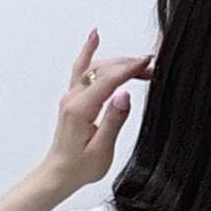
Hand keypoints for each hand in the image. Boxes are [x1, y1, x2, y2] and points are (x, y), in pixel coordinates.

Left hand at [42, 28, 153, 192]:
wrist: (59, 173)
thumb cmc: (80, 167)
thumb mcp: (102, 150)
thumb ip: (113, 121)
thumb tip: (124, 95)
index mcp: (80, 110)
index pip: (109, 80)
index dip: (130, 69)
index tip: (148, 62)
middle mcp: (73, 98)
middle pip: (103, 70)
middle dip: (128, 64)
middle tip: (151, 65)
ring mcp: (71, 96)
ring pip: (95, 68)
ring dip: (117, 62)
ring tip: (139, 64)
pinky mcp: (73, 98)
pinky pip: (81, 69)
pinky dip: (90, 52)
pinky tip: (95, 37)